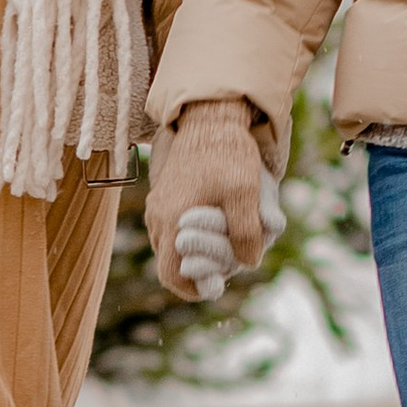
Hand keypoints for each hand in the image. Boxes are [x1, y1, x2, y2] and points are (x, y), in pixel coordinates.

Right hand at [147, 99, 280, 299]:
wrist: (210, 118)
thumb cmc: (227, 154)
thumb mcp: (244, 192)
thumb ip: (245, 230)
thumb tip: (248, 262)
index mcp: (172, 220)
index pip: (172, 274)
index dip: (193, 288)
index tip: (216, 287)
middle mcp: (158, 216)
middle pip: (169, 263)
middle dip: (196, 271)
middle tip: (222, 270)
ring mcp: (158, 206)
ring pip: (169, 246)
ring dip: (192, 253)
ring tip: (221, 248)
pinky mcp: (163, 195)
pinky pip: (170, 228)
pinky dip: (188, 237)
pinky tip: (212, 226)